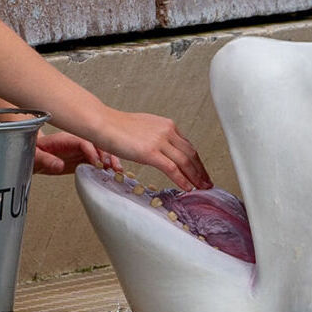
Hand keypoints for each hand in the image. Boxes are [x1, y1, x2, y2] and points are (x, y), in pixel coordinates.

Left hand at [34, 131, 117, 174]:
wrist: (34, 157)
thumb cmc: (34, 154)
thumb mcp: (36, 157)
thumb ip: (47, 160)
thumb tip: (59, 165)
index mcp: (66, 139)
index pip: (84, 141)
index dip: (92, 151)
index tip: (97, 162)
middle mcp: (76, 142)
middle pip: (96, 143)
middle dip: (107, 153)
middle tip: (113, 166)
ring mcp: (80, 150)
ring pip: (100, 151)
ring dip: (110, 159)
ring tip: (117, 170)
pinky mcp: (82, 158)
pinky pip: (98, 160)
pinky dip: (106, 165)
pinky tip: (112, 171)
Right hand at [95, 108, 212, 191]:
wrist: (104, 123)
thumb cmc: (118, 127)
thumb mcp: (144, 128)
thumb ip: (156, 138)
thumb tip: (162, 150)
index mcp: (167, 125)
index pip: (188, 145)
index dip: (196, 160)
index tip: (201, 171)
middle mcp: (167, 130)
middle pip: (191, 153)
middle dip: (201, 170)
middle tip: (207, 183)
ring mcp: (159, 141)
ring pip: (185, 162)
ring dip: (195, 177)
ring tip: (201, 188)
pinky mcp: (150, 152)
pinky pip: (172, 169)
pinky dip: (182, 180)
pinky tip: (187, 188)